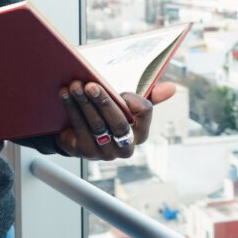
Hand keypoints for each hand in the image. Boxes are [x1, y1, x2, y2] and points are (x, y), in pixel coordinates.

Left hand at [54, 80, 175, 159]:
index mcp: (142, 132)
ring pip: (96, 125)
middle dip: (103, 101)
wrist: (81, 131)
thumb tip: (172, 88)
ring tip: (74, 85)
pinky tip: (65, 95)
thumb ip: (150, 95)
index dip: (132, 101)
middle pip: (118, 122)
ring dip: (83, 103)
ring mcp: (106, 153)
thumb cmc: (110, 114)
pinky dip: (72, 109)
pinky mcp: (86, 152)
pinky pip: (79, 129)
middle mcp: (127, 147)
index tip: (121, 91)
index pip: (144, 112)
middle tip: (90, 84)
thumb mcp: (129, 104)